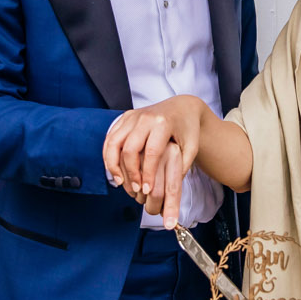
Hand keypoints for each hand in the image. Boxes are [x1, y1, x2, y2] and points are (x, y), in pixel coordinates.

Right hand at [103, 96, 204, 221]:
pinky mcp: (124, 117)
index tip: (147, 190)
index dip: (147, 174)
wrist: (182, 107)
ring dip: (113, 165)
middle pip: (129, 148)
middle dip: (130, 172)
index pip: (151, 152)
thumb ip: (181, 168)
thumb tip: (167, 192)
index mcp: (163, 124)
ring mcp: (132, 116)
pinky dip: (108, 155)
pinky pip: (110, 138)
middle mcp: (145, 118)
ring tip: (120, 183)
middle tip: (135, 190)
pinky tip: (115, 171)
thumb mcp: (191, 148)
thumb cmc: (188, 130)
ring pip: (113, 142)